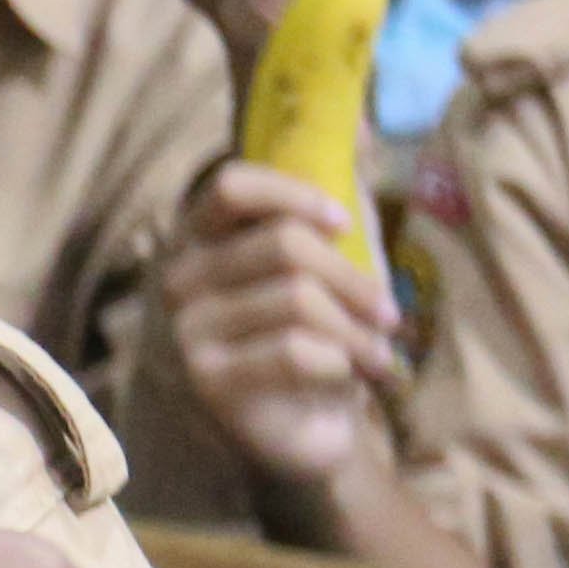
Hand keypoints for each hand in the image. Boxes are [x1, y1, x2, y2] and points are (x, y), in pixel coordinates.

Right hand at [161, 162, 406, 490]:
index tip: (342, 226)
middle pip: (284, 244)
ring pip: (296, 298)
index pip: (230, 187)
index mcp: (200, 241)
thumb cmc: (317, 339)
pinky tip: (358, 376)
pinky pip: (294, 351)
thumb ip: (331, 211)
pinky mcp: (208, 381)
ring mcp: (186, 331)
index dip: (293, 194)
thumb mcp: (328, 269)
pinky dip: (343, 361)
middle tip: (388, 313)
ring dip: (356, 328)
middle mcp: (180, 279)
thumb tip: (366, 136)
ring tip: (380, 350)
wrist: (304, 431)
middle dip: (352, 279)